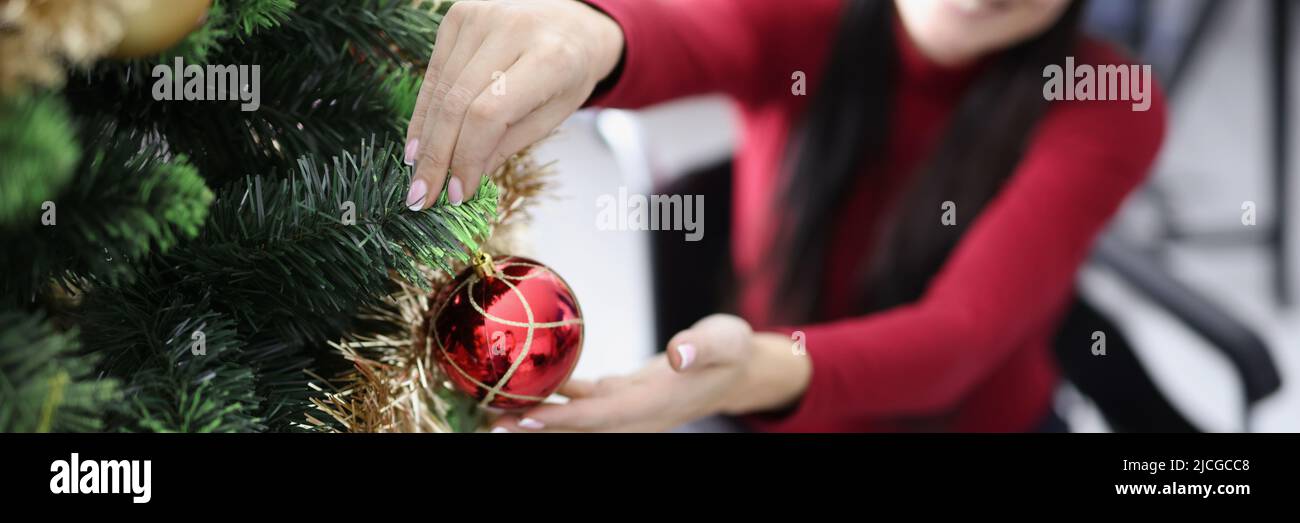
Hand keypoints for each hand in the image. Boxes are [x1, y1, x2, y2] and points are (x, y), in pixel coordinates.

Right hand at [404, 0, 624, 209]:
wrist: (572, 22)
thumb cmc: (568, 73)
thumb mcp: (553, 115)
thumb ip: (508, 144)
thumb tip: (464, 180)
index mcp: (548, 58)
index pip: (488, 114)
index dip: (466, 157)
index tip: (458, 194)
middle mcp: (511, 29)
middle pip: (457, 103)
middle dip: (438, 156)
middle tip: (423, 196)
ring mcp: (480, 16)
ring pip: (440, 90)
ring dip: (426, 138)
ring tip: (420, 176)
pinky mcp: (458, 14)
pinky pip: (434, 73)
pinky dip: (425, 111)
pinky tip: (419, 142)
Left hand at [492, 314, 810, 432]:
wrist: (740, 369)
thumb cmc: (733, 349)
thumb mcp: (726, 340)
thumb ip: (703, 345)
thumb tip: (678, 352)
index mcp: (656, 402)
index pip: (600, 416)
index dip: (560, 421)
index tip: (522, 418)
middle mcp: (636, 414)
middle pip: (577, 428)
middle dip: (533, 427)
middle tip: (486, 422)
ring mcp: (628, 409)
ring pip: (575, 418)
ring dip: (537, 415)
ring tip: (493, 410)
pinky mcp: (623, 396)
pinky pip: (583, 401)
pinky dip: (555, 397)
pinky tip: (527, 385)